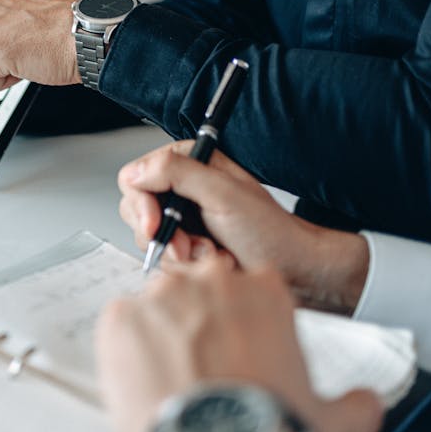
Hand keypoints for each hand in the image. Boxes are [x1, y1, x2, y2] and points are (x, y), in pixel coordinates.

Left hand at [95, 257, 382, 431]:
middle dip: (200, 324)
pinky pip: (120, 325)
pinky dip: (128, 351)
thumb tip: (367, 404)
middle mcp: (210, 282)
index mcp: (263, 291)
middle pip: (198, 290)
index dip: (240, 323)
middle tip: (204, 368)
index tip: (238, 350)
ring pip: (158, 307)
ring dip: (163, 336)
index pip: (246, 288)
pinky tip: (146, 381)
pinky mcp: (120, 319)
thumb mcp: (331, 421)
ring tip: (173, 381)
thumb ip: (355, 404)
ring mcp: (160, 296)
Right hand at [117, 142, 369, 313]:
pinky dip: (187, 266)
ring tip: (211, 254)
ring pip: (150, 238)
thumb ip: (178, 173)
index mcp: (189, 163)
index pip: (135, 177)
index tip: (157, 226)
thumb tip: (136, 172)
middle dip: (164, 234)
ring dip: (179, 252)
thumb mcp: (223, 194)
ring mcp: (183, 217)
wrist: (294, 268)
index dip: (142, 205)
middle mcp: (182, 187)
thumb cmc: (270, 231)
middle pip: (137, 210)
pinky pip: (165, 258)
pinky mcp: (187, 243)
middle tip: (189, 248)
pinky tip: (213, 261)